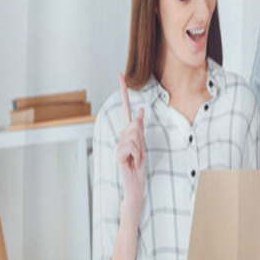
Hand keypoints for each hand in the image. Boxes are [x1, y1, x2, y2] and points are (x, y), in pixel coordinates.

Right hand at [116, 73, 146, 207]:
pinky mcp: (118, 156)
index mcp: (127, 133)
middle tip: (140, 154)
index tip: (121, 75)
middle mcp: (120, 137)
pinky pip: (132, 147)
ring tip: (137, 159)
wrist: (135, 185)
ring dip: (140, 150)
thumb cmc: (138, 166)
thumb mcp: (142, 145)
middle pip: (136, 125)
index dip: (123, 92)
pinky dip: (137, 156)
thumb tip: (142, 110)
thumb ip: (140, 129)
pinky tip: (133, 163)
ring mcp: (118, 146)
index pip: (124, 109)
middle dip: (142, 139)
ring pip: (134, 136)